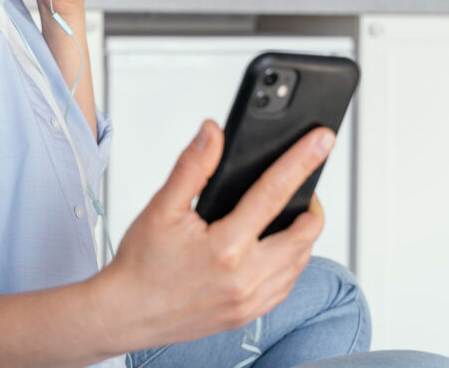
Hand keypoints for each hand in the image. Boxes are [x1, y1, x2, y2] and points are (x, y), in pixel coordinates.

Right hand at [94, 120, 331, 351]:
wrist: (126, 313)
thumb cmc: (141, 263)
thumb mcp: (161, 207)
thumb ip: (192, 167)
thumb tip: (213, 133)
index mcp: (225, 247)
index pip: (274, 193)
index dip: (301, 162)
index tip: (321, 142)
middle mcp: (245, 278)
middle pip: (304, 233)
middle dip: (312, 205)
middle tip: (303, 187)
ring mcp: (250, 301)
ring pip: (300, 262)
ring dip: (303, 235)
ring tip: (290, 215)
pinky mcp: (248, 315)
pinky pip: (286, 286)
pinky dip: (291, 263)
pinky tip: (276, 249)